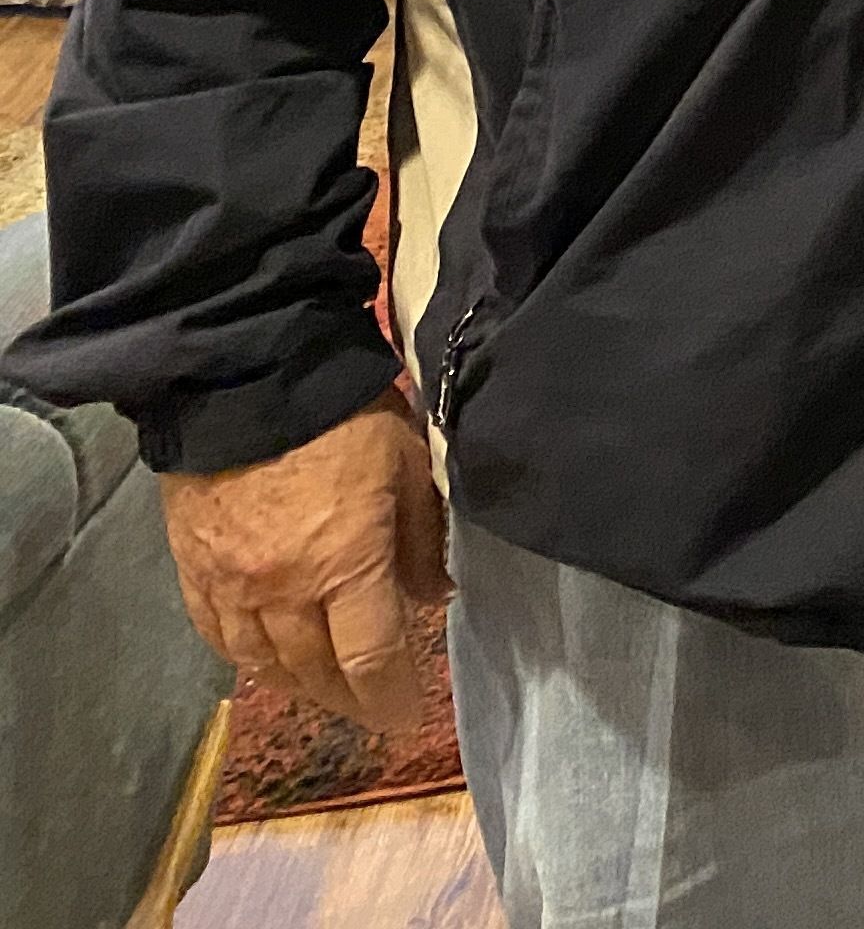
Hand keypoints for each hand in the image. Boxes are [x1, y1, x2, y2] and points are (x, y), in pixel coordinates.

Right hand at [157, 392, 447, 732]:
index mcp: (343, 569)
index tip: (408, 718)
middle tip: (371, 708)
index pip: (371, 660)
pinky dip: (246, 658)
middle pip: (315, 673)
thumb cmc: (344, 417)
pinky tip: (265, 661)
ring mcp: (231, 587)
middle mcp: (282, 594)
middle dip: (348, 699)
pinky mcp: (193, 571)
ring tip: (326, 692)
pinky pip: (217, 636)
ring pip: (263, 663)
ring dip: (298, 686)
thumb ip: (422, 539)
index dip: (391, 698)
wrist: (246, 381)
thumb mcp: (410, 466)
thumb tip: (435, 596)